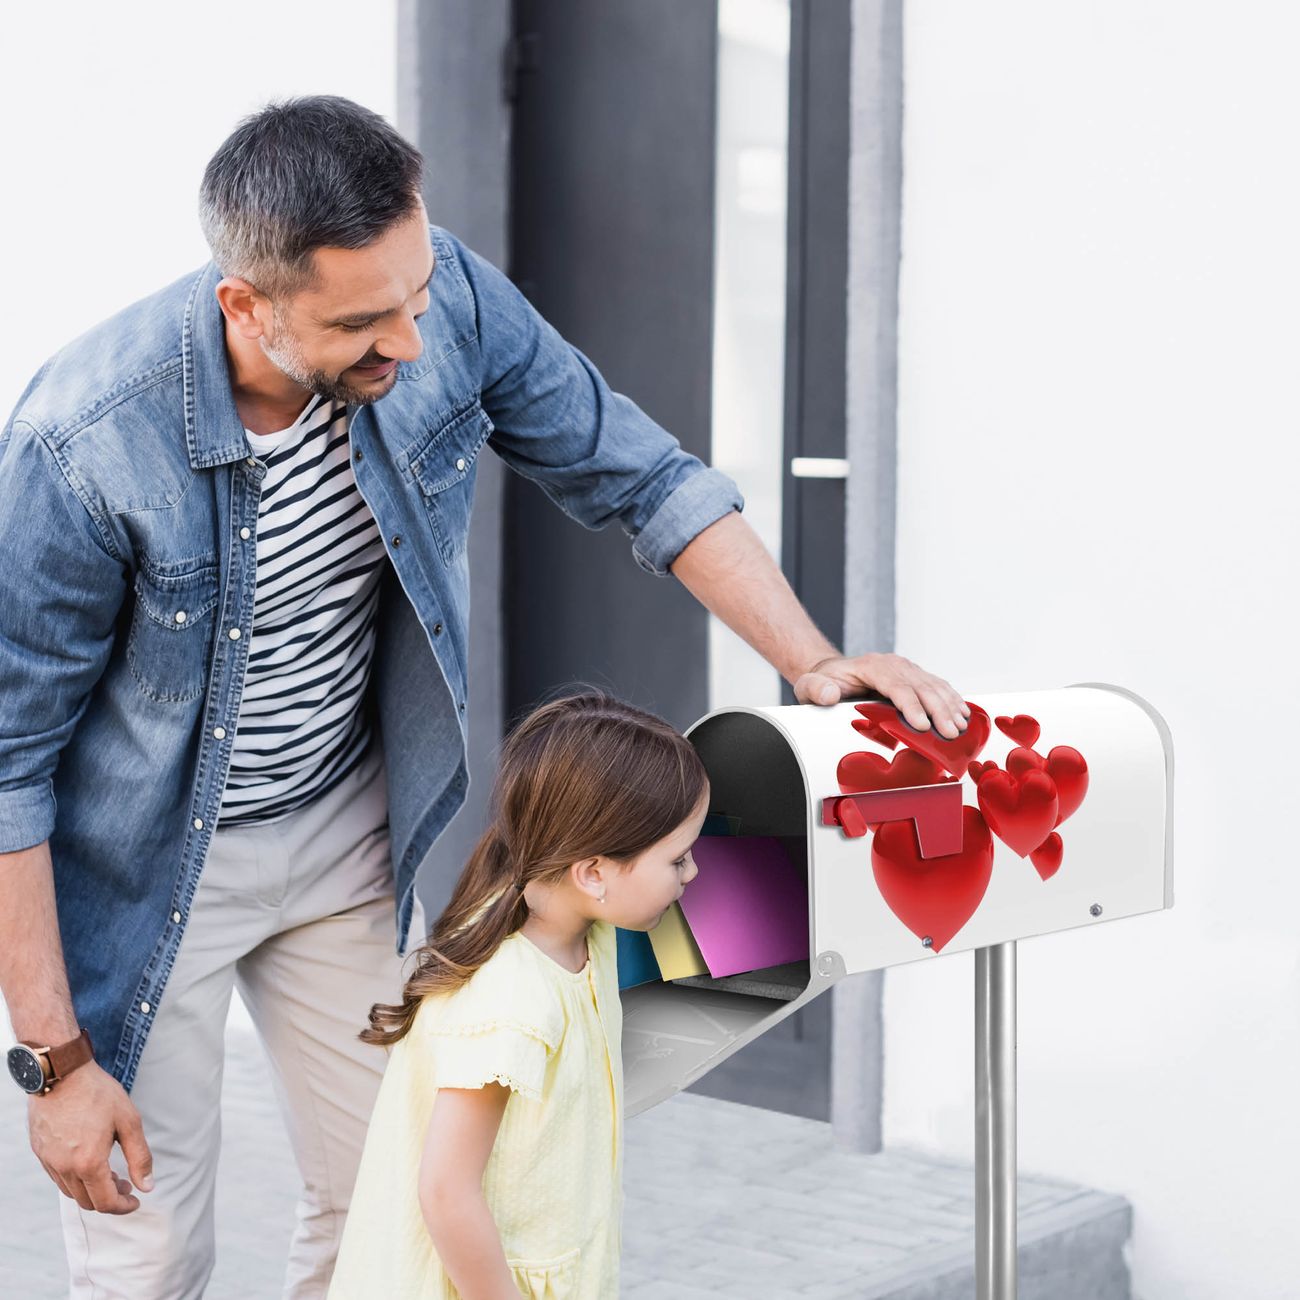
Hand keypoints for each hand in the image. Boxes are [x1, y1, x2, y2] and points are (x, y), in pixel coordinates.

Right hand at [28, 1060, 153, 1213]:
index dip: (123, 1207)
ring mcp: (49, 1162)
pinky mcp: (40, 1153)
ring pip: (71, 1192)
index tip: (135, 1200)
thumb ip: (139, 1157)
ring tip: (110, 1173)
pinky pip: (58, 1177)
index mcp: (89, 1163)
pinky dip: (76, 1179)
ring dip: (92, 1190)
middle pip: (87, 1202)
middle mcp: (65, 1168)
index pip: (105, 1202)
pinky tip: (88, 1162)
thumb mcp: (129, 1121)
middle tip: (125, 1184)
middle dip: (110, 1198)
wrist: (62, 1074)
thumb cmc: (98, 1094)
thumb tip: (147, 1186)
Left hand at [793, 652, 970, 737]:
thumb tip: (829, 694)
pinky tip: (963, 715)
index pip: (896, 685)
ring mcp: (907, 669)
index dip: (911, 705)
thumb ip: (817, 690)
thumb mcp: (810, 686)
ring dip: (950, 706)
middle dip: (939, 711)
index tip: (922, 725)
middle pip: (921, 686)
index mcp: (872, 666)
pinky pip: (938, 687)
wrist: (831, 673)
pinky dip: (952, 700)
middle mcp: (893, 665)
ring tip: (961, 728)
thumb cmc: (823, 683)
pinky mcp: (915, 677)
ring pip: (934, 686)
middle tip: (950, 734)